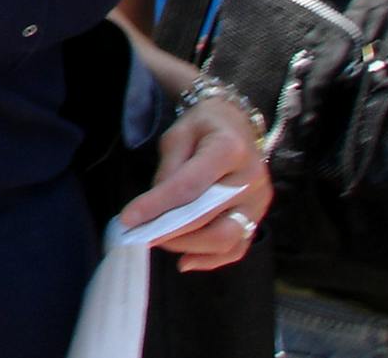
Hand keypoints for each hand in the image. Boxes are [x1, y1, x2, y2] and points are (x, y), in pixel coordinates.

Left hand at [120, 97, 273, 270]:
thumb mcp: (178, 135)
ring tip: (160, 241)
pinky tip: (185, 261)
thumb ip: (169, 169)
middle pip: (208, 216)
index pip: (189, 186)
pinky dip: (211, 259)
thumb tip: (155, 206)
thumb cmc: (204, 128)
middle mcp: (251, 179)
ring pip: (227, 238)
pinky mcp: (259, 218)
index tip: (128, 219)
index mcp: (229, 150)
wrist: (238, 127)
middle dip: (170, 230)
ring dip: (188, 246)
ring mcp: (259, 202)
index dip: (156, 205)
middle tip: (141, 235)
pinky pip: (238, 247)